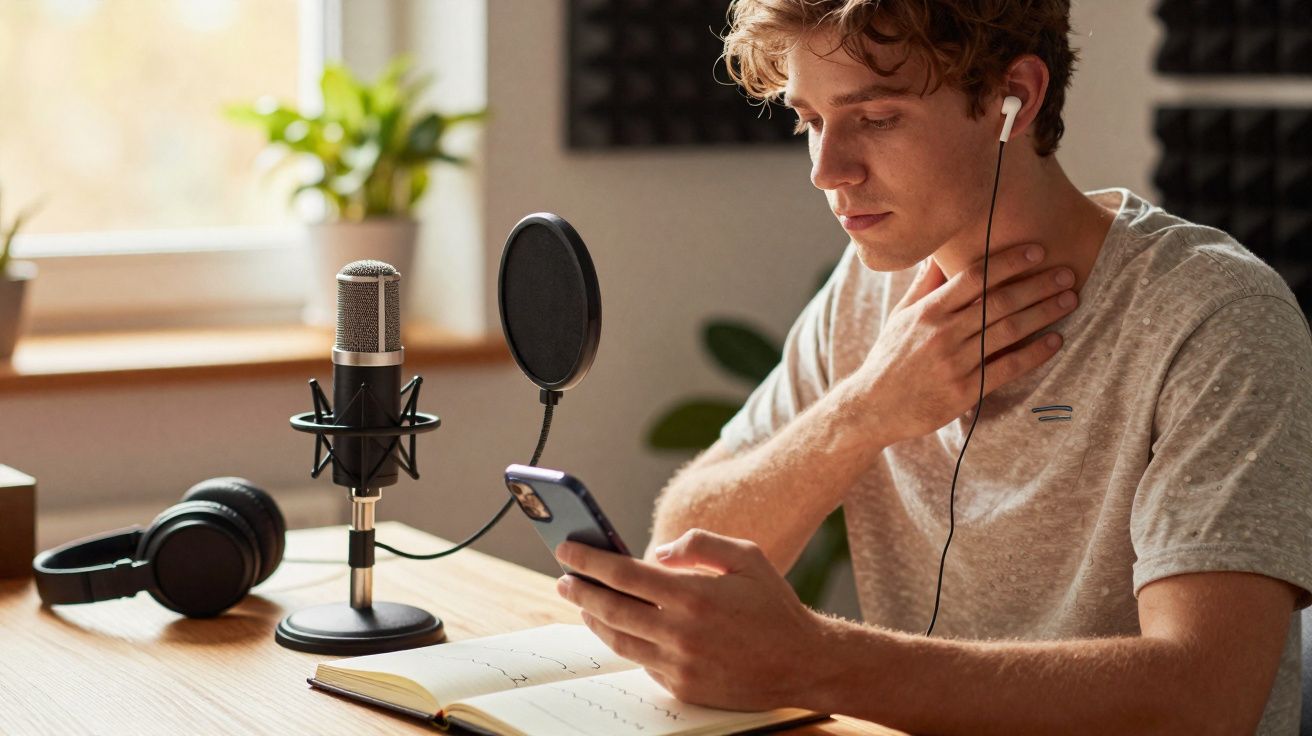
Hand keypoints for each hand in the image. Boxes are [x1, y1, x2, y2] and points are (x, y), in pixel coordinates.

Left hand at [554, 529, 826, 711]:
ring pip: (619, 640)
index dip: (589, 561)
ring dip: (594, 619)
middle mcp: (681, 632)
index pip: (623, 574)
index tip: (567, 550)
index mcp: (694, 594)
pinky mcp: (682, 687)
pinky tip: (618, 628)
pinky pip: (642, 662)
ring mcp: (679, 664)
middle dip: (580, 591)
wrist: (803, 663)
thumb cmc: (773, 605)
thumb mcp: (746, 556)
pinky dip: (625, 642)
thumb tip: (658, 552)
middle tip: (564, 579)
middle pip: (611, 609)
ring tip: (583, 603)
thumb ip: (699, 544)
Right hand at [856, 243, 1076, 445]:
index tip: (1037, 250)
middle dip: (1037, 285)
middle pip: (998, 301)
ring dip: (1044, 313)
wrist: (873, 407)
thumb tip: (939, 252)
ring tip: (1070, 299)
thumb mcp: (900, 317)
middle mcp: (942, 333)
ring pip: (1008, 331)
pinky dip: (1034, 354)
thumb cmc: (890, 358)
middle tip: (1068, 273)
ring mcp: (954, 363)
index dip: (1008, 261)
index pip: (973, 277)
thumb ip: (925, 286)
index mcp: (928, 311)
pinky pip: (1007, 368)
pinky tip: (1055, 341)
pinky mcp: (964, 391)